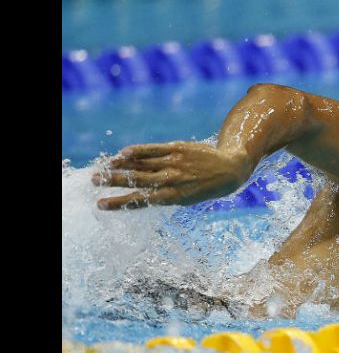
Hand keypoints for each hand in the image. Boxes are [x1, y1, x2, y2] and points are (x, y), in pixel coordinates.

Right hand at [92, 141, 250, 209]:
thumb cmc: (205, 186)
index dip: (119, 203)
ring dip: (120, 166)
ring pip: (141, 164)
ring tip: (103, 167)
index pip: (140, 201)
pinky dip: (137, 151)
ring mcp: (174, 164)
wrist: (230, 170)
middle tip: (93, 181)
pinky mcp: (177, 149)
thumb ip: (164, 194)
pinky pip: (153, 150)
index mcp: (173, 198)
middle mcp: (171, 181)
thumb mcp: (186, 198)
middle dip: (113, 182)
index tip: (101, 204)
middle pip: (136, 181)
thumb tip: (138, 193)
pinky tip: (123, 153)